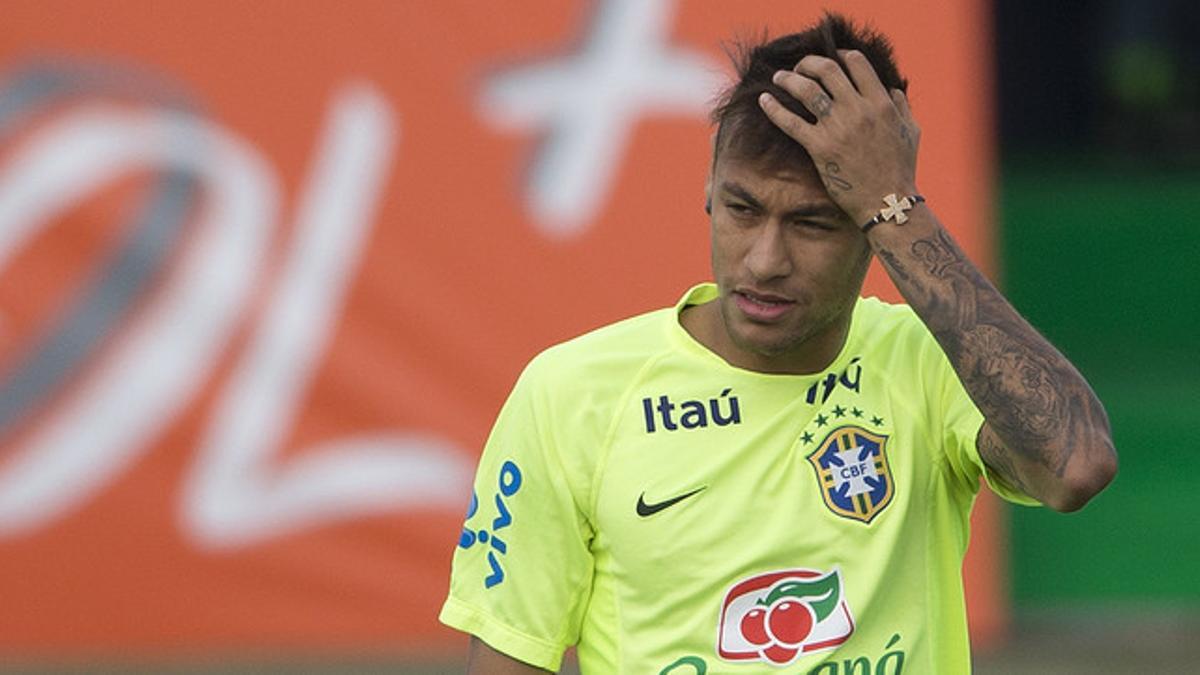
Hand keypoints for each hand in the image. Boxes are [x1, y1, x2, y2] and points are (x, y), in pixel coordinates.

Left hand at [758, 50, 919, 225]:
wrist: (887, 201)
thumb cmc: (900, 169)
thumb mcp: (910, 131)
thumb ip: (901, 106)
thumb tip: (892, 89)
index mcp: (880, 102)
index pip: (856, 62)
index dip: (839, 55)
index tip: (829, 58)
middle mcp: (859, 109)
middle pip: (827, 70)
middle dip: (808, 63)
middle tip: (799, 68)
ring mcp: (838, 127)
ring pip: (807, 90)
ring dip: (789, 79)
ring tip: (779, 77)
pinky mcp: (820, 147)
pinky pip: (791, 122)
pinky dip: (774, 108)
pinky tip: (764, 100)